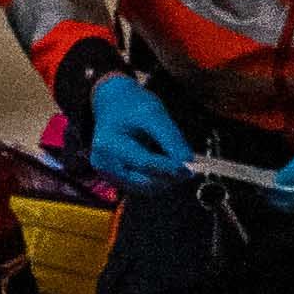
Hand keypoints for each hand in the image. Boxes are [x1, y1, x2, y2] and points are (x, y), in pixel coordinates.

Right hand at [77, 72, 193, 192]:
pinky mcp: (113, 179)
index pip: (144, 163)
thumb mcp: (153, 114)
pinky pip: (140, 186)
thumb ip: (170, 138)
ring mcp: (106, 174)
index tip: (190, 169)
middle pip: (143, 181)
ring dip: (164, 181)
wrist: (112, 105)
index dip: (169, 168)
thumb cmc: (132, 106)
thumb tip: (188, 161)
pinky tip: (163, 167)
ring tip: (177, 166)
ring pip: (144, 188)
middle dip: (168, 177)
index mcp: (108, 144)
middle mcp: (103, 163)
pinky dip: (155, 180)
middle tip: (189, 170)